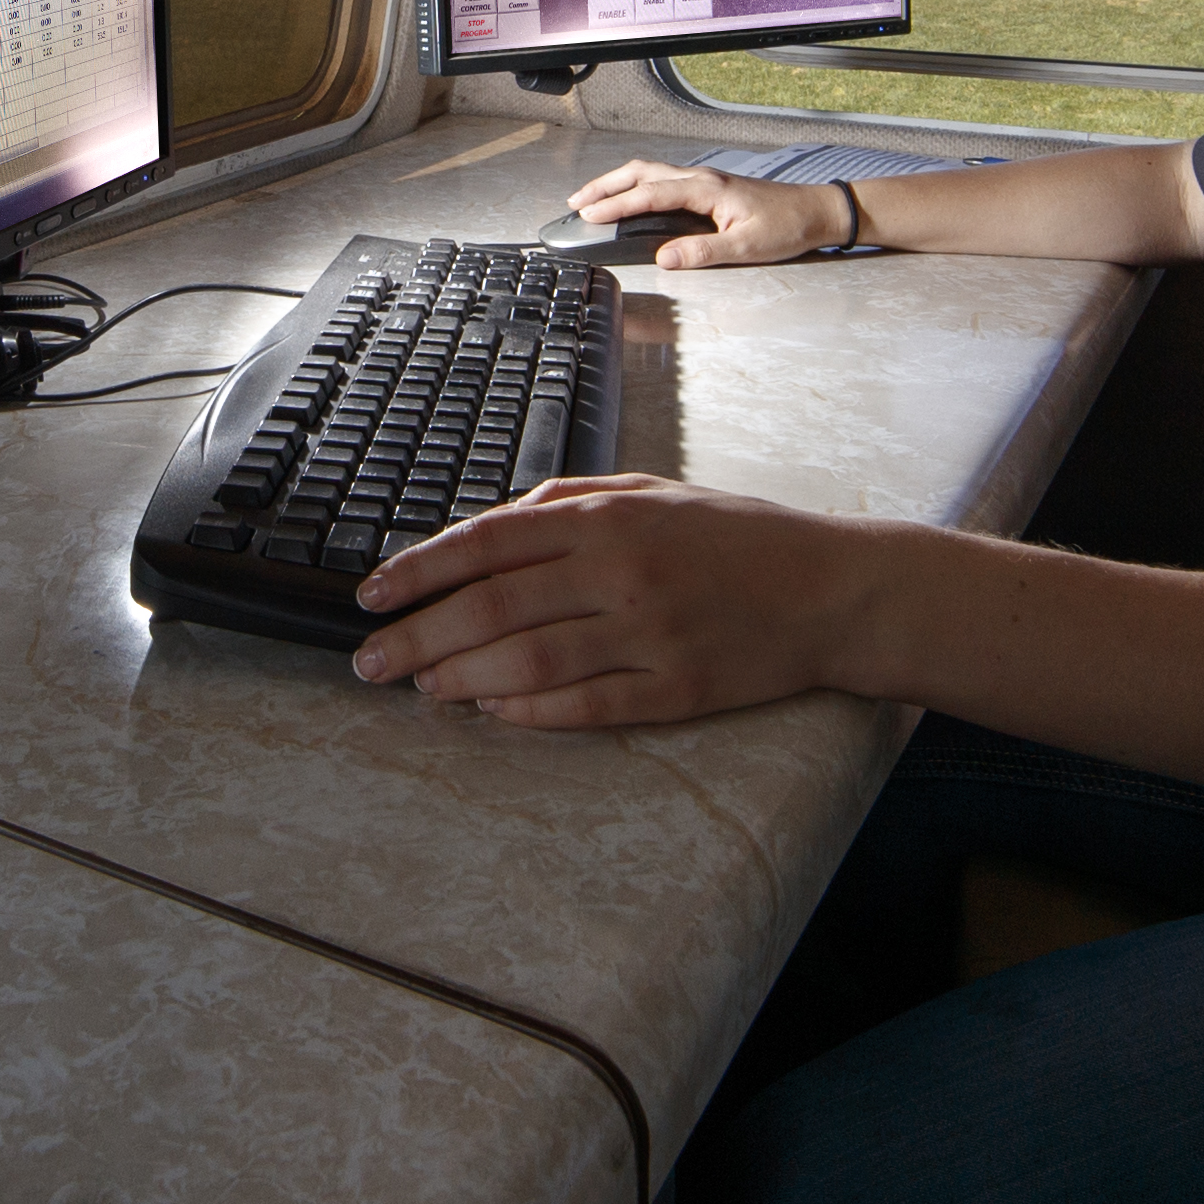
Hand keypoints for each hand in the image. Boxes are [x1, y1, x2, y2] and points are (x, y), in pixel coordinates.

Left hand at [346, 475, 877, 727]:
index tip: (370, 594)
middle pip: (492, 608)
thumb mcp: (653, 490)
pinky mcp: (677, 691)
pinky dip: (529, 713)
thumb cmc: (737, 537)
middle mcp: (622, 574)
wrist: (833, 588)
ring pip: (529, 663)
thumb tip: (488, 525)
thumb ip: (568, 503)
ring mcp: (649, 636)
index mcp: (610, 517)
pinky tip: (493, 712)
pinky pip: (585, 707)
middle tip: (371, 659)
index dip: (418, 571)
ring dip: (462, 678)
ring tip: (421, 687)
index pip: (487, 543)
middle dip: (417, 635)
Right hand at [561, 158, 845, 270]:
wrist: (816, 211)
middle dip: (605, 186)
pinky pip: (661, 180)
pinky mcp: (708, 187)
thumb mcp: (747, 248)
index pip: (650, 194)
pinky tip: (629, 199)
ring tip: (591, 199)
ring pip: (649, 173)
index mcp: (707, 188)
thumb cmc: (788, 226)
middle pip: (641, 173)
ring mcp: (704, 180)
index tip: (589, 215)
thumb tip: (666, 258)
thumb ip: (704, 252)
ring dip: (617, 183)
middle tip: (575, 203)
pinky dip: (636, 186)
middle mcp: (702, 178)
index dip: (617, 205)